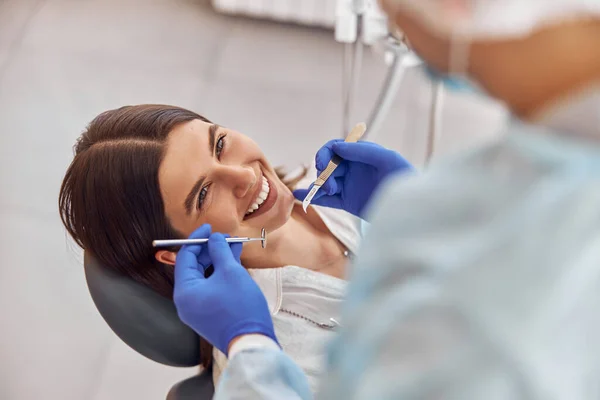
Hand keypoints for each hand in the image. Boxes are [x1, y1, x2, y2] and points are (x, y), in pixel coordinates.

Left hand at [173, 224, 276, 354]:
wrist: (251, 341)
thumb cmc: (240, 307)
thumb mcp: (230, 272)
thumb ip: (219, 250)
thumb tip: (214, 238)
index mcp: (184, 291)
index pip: (185, 257)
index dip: (197, 239)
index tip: (210, 228)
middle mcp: (185, 301)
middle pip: (193, 267)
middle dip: (210, 250)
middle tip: (225, 238)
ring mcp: (196, 309)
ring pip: (204, 277)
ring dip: (217, 261)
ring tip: (234, 247)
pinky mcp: (208, 314)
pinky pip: (210, 288)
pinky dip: (219, 275)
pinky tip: (233, 263)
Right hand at [294, 140, 413, 217]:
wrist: (413, 210)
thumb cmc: (405, 179)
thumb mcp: (387, 159)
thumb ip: (362, 151)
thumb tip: (337, 146)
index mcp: (362, 154)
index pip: (336, 148)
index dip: (325, 153)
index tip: (322, 164)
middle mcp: (354, 168)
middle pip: (328, 165)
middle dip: (324, 172)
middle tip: (331, 186)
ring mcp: (350, 186)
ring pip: (325, 181)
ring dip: (319, 185)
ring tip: (324, 192)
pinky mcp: (349, 203)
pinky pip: (327, 199)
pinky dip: (314, 197)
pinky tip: (300, 195)